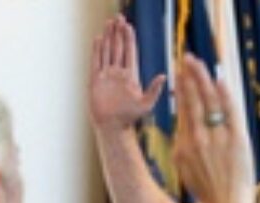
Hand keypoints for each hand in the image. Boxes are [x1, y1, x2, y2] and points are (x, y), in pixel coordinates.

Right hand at [88, 14, 165, 133]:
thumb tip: (164, 76)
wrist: (112, 127)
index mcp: (131, 76)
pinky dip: (97, 50)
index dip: (129, 38)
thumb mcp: (146, 104)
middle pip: (118, 48)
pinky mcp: (95, 81)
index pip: (130, 52)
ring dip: (108, 38)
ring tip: (108, 23)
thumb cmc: (130, 118)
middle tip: (118, 17)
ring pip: (107, 52)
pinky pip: (96, 62)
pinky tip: (98, 39)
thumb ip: (154, 90)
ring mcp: (106, 76)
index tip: (128, 25)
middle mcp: (118, 73)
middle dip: (118, 33)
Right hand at [171, 54, 253, 202]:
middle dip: (190, 76)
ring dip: (204, 79)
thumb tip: (184, 121)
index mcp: (184, 145)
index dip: (181, 88)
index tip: (179, 73)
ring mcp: (219, 139)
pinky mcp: (238, 140)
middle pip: (194, 99)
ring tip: (199, 63)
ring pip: (210, 101)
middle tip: (186, 58)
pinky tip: (219, 79)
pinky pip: (230, 111)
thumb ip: (183, 142)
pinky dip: (225, 94)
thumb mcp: (184, 165)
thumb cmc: (206, 188)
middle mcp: (199, 139)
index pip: (183, 109)